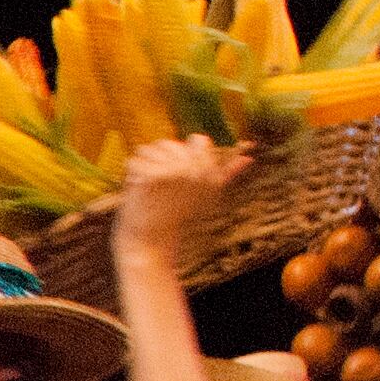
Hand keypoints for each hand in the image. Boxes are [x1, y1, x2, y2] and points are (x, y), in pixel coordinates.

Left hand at [116, 135, 244, 256]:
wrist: (152, 241)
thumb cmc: (178, 216)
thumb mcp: (208, 194)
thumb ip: (228, 173)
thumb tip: (249, 157)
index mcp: (209, 171)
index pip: (199, 139)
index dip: (182, 155)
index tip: (177, 177)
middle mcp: (195, 169)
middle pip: (168, 144)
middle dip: (159, 162)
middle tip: (161, 188)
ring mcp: (173, 171)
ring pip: (148, 149)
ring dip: (143, 167)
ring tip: (149, 189)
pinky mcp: (152, 176)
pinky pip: (134, 160)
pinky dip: (130, 175)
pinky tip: (138, 190)